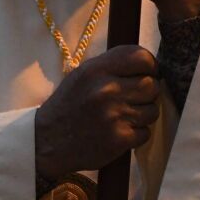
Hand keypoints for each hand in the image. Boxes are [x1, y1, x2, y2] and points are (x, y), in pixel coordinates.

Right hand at [34, 45, 160, 179]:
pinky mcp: (120, 139)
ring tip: (125, 117)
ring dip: (143, 115)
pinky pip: (146, 132)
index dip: (150, 65)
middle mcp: (107, 89)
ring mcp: (114, 115)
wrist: (47, 142)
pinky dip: (137, 134)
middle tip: (134, 99)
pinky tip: (121, 132)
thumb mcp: (82, 74)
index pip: (141, 57)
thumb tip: (147, 64)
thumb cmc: (69, 105)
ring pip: (152, 110)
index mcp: (97, 70)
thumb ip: (112, 66)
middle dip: (147, 93)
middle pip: (152, 85)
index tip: (147, 73)